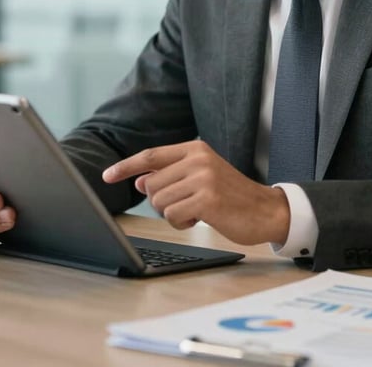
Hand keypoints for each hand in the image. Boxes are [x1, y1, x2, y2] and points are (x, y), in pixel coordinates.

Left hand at [102, 141, 289, 245]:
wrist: (265, 209)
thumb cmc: (230, 196)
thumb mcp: (200, 177)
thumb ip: (171, 175)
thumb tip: (138, 180)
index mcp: (195, 149)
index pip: (150, 156)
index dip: (125, 166)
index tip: (106, 175)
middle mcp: (198, 159)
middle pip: (151, 184)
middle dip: (160, 201)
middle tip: (186, 204)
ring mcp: (203, 177)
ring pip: (159, 201)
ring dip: (172, 214)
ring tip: (196, 211)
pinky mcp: (207, 199)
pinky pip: (173, 215)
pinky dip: (182, 223)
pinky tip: (201, 219)